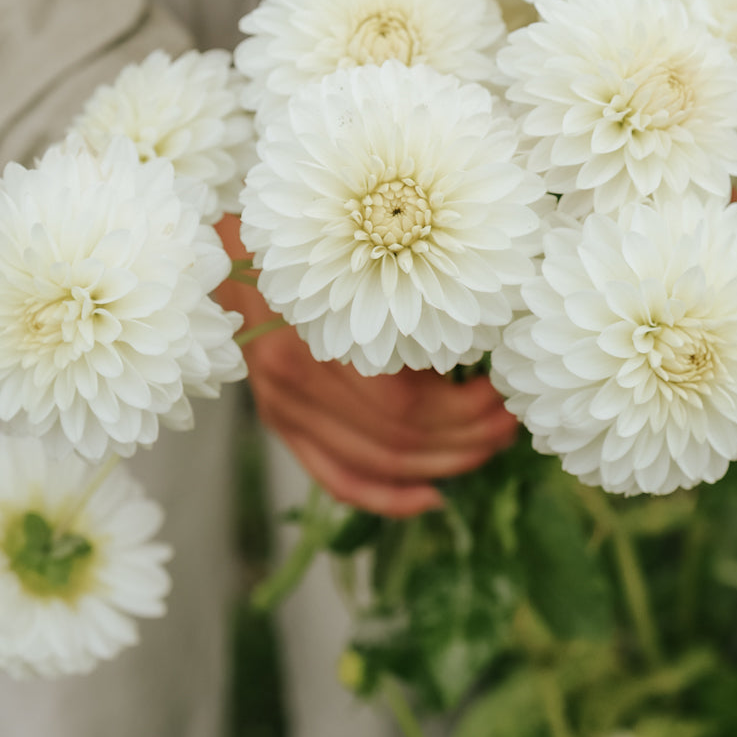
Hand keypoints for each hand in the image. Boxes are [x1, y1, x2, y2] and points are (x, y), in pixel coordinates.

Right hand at [213, 214, 518, 517]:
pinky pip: (336, 477)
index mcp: (318, 335)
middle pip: (395, 438)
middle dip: (464, 438)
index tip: (504, 394)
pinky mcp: (278, 421)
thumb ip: (408, 301)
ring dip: (440, 463)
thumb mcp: (362, 258)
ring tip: (486, 447)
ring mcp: (281, 407)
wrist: (228, 245)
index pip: (405, 404)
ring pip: (374, 462)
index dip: (464, 410)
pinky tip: (430, 497)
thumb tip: (485, 341)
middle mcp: (293, 379)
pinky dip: (386, 496)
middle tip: (508, 423)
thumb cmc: (311, 239)